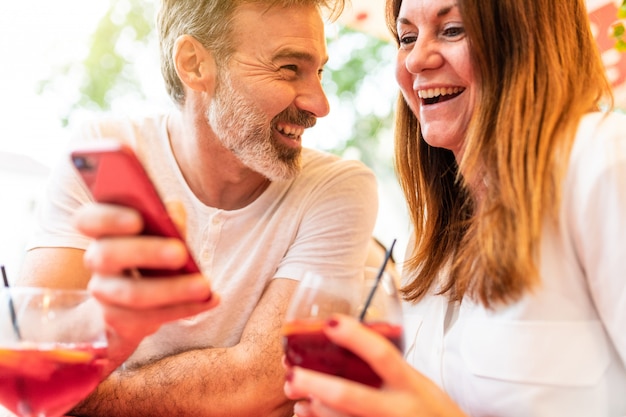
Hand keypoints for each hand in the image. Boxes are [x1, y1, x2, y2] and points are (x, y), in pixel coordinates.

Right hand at [74, 203, 218, 365]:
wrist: (127, 308)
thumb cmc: (149, 258)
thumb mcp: (158, 236)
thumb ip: (165, 222)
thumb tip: (174, 210)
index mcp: (103, 231)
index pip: (88, 219)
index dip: (108, 218)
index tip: (137, 219)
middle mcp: (96, 261)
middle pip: (109, 255)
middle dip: (147, 252)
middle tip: (181, 253)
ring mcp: (105, 294)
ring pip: (132, 294)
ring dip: (172, 289)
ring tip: (205, 285)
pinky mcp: (118, 321)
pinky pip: (150, 318)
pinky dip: (185, 308)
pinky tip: (212, 299)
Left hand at [284, 315, 466, 416]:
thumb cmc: (433, 411)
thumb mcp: (419, 384)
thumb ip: (391, 367)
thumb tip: (355, 337)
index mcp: (410, 384)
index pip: (382, 355)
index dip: (355, 338)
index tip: (329, 323)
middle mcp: (397, 409)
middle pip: (352, 396)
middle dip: (317, 384)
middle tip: (292, 374)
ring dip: (313, 407)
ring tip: (294, 392)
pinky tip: (306, 412)